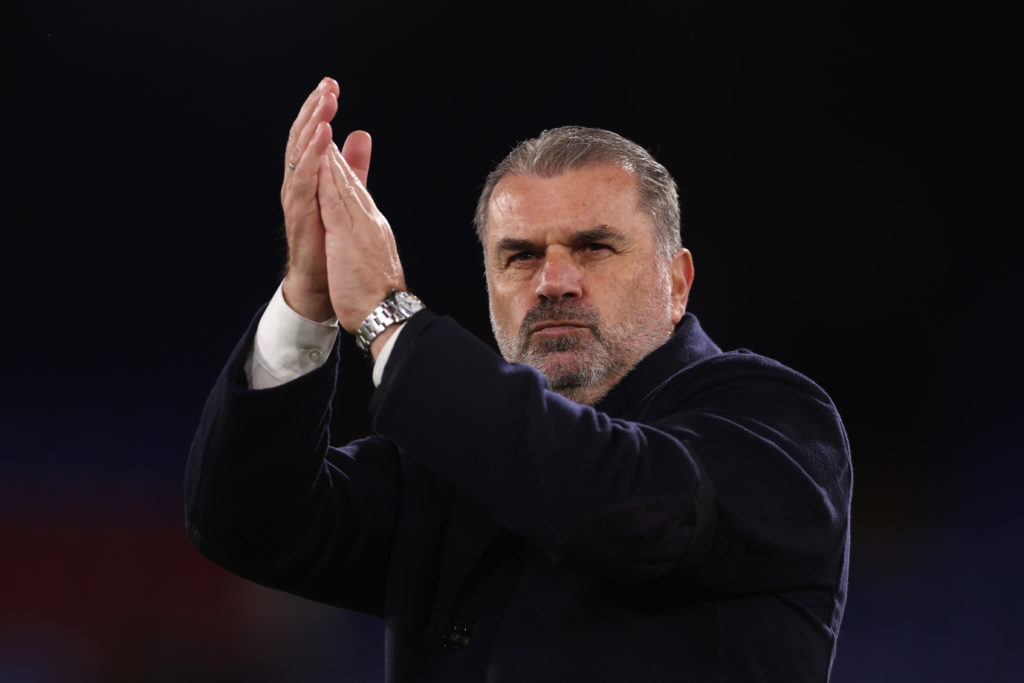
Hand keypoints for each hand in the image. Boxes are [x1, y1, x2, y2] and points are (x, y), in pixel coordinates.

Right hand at [278, 78, 372, 321]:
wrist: (323, 283)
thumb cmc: (329, 241)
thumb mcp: (344, 193)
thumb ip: (351, 165)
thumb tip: (359, 134)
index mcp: (309, 176)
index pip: (311, 135)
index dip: (319, 110)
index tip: (331, 85)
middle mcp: (298, 183)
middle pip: (302, 138)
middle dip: (313, 110)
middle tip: (327, 86)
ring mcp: (297, 199)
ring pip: (300, 155)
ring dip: (312, 128)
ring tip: (325, 106)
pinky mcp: (301, 215)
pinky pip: (304, 182)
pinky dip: (313, 158)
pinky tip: (323, 139)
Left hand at [317, 138, 405, 334]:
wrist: (386, 314)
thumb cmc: (378, 293)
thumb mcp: (371, 257)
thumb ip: (367, 238)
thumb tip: (366, 226)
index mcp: (372, 227)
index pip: (356, 191)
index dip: (344, 166)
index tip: (333, 145)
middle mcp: (369, 221)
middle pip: (350, 181)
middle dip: (338, 151)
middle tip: (327, 120)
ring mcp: (359, 227)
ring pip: (343, 184)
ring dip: (332, 155)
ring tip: (323, 129)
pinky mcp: (348, 237)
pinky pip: (335, 202)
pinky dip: (329, 180)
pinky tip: (321, 162)